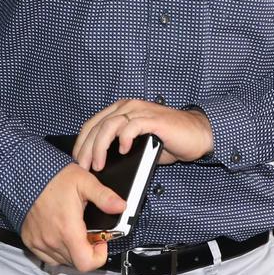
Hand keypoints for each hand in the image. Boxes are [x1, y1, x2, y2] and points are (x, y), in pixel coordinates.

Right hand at [21, 163, 125, 270]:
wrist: (25, 174)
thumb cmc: (53, 177)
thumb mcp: (84, 181)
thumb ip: (104, 197)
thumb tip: (121, 206)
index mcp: (68, 229)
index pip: (86, 263)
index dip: (99, 257)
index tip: (102, 242)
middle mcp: (52, 240)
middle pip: (76, 262)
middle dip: (88, 251)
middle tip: (90, 233)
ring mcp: (39, 242)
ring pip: (62, 261)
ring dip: (73, 251)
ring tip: (76, 231)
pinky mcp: (30, 241)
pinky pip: (47, 256)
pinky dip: (57, 250)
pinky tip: (61, 233)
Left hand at [73, 99, 213, 171]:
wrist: (196, 134)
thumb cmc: (168, 140)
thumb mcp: (138, 143)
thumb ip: (121, 146)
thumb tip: (101, 164)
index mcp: (122, 110)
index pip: (92, 123)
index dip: (81, 143)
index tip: (77, 162)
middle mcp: (129, 106)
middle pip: (98, 126)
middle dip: (86, 149)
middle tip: (83, 168)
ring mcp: (141, 111)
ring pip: (110, 126)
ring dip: (100, 146)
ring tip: (98, 164)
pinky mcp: (153, 120)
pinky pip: (132, 127)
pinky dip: (123, 139)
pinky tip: (122, 150)